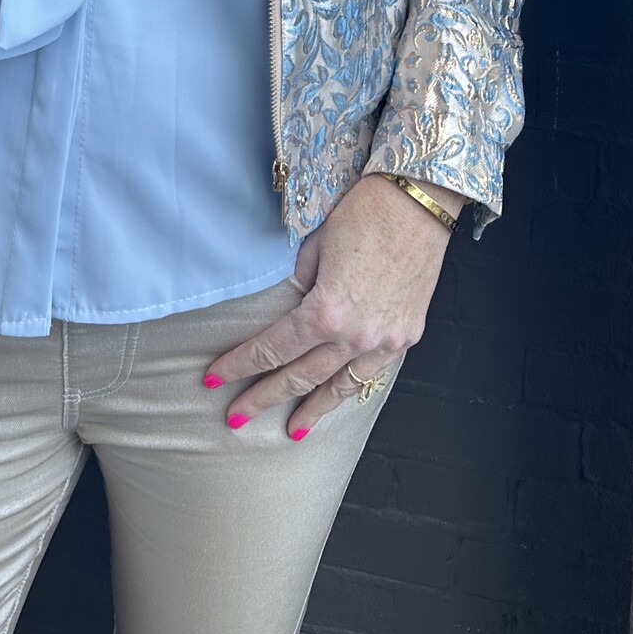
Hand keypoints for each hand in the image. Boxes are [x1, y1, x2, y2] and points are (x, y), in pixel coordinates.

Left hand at [204, 173, 458, 438]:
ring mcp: (384, 341)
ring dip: (312, 410)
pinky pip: (372, 373)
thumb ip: (300, 284)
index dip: (240, 365)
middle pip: (299, 377)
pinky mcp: (406, 336)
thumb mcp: (316, 246)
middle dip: (264, 398)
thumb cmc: (363, 214)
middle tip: (236, 417)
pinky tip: (336, 398)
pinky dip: (350, 389)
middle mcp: (355, 336)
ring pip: (339, 387)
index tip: (214, 378)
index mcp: (325, 312)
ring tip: (290, 431)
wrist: (418, 202)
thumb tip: (292, 304)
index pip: (272, 348)